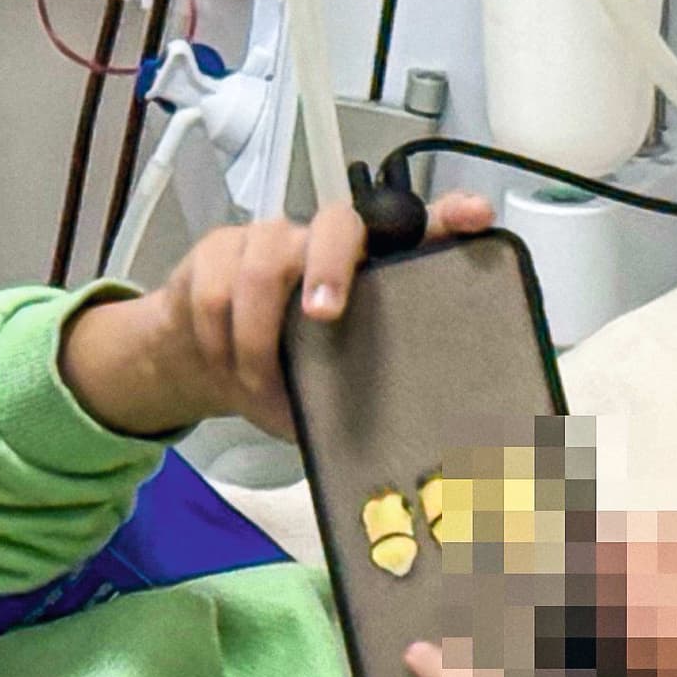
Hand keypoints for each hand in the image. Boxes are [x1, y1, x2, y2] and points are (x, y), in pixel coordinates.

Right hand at [58, 188, 493, 441]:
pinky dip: (221, 344)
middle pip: (337, 223)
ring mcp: (269, 238)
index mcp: (369, 267)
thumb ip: (368, 399)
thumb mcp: (331, 386)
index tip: (476, 218)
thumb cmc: (286, 371)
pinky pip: (215, 292)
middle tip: (324, 315)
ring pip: (262, 264)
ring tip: (260, 387)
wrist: (200, 360)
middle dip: (330, 266)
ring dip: (258, 338)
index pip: (418, 227)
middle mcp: (325, 241)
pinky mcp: (217, 249)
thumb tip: (415, 460)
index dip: (449, 217)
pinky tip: (228, 372)